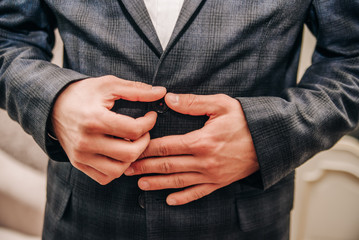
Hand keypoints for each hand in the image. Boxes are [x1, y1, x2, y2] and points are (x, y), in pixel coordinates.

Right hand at [51, 75, 165, 184]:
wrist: (53, 105)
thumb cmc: (83, 93)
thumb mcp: (109, 85)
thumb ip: (136, 90)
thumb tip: (161, 92)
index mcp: (94, 120)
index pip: (134, 130)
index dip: (149, 123)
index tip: (151, 116)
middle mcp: (86, 142)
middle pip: (130, 154)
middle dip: (145, 142)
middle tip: (144, 132)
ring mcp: (81, 156)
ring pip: (119, 170)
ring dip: (132, 158)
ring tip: (132, 143)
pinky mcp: (79, 164)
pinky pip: (105, 177)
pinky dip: (117, 169)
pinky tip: (119, 154)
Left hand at [124, 93, 258, 204]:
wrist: (270, 140)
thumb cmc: (246, 120)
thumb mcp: (221, 104)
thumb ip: (193, 103)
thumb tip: (169, 99)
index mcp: (202, 141)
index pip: (166, 146)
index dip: (147, 148)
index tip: (133, 149)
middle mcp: (204, 161)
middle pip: (168, 165)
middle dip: (145, 167)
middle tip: (127, 168)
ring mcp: (212, 175)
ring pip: (179, 181)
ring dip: (158, 183)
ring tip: (140, 183)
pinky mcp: (220, 182)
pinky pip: (198, 193)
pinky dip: (183, 197)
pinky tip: (170, 200)